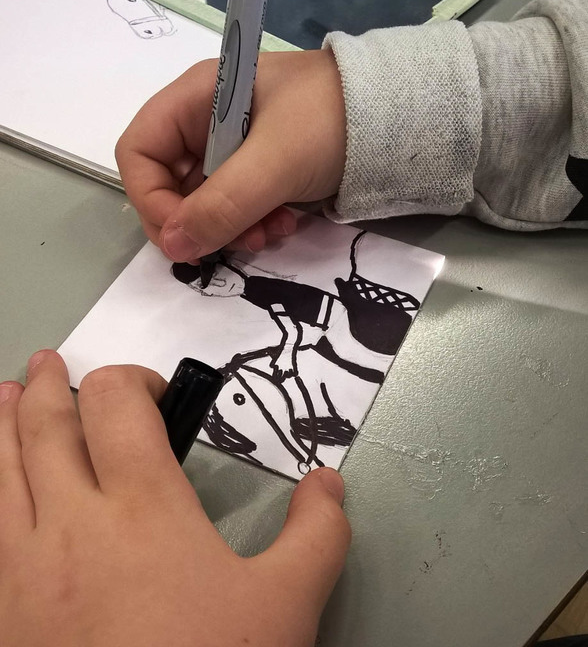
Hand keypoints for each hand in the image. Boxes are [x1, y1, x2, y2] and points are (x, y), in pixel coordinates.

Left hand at [0, 351, 350, 646]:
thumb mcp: (286, 605)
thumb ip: (317, 534)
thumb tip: (329, 480)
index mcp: (142, 505)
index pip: (116, 404)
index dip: (130, 381)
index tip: (153, 396)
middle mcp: (70, 521)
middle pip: (47, 427)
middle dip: (50, 388)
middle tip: (49, 364)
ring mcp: (21, 568)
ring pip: (1, 472)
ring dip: (3, 425)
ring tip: (4, 397)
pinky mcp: (0, 611)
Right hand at [115, 49, 346, 261]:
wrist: (401, 116)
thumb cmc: (331, 121)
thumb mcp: (275, 161)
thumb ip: (222, 204)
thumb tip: (174, 247)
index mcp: (197, 98)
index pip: (139, 150)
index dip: (149, 197)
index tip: (183, 235)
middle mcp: (207, 121)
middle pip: (169, 183)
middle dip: (199, 221)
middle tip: (232, 243)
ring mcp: (235, 147)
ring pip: (204, 202)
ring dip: (230, 228)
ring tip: (268, 234)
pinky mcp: (261, 169)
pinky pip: (237, 206)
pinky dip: (253, 223)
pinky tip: (284, 226)